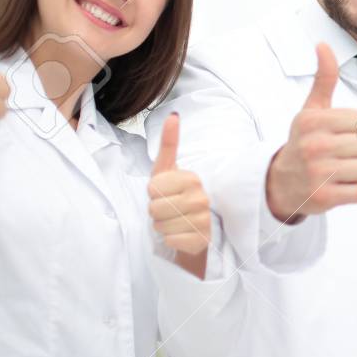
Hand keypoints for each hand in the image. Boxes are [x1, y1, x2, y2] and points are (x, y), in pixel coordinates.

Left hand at [148, 113, 210, 274]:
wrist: (193, 230)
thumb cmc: (175, 197)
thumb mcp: (167, 171)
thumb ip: (169, 144)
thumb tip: (173, 115)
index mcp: (192, 178)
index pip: (153, 188)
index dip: (153, 194)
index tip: (165, 194)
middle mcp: (201, 197)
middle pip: (154, 208)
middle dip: (156, 212)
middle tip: (169, 210)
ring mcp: (204, 219)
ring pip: (160, 225)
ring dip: (162, 227)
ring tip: (174, 223)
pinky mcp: (202, 239)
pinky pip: (170, 240)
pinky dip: (171, 240)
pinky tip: (180, 235)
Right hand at [265, 43, 356, 221]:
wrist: (279, 183)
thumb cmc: (303, 141)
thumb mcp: (310, 110)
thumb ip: (323, 79)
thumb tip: (323, 44)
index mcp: (312, 121)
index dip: (355, 128)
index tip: (335, 134)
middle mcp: (313, 145)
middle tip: (335, 154)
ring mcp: (318, 173)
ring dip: (356, 172)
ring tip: (335, 170)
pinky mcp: (324, 198)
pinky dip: (353, 192)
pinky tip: (335, 186)